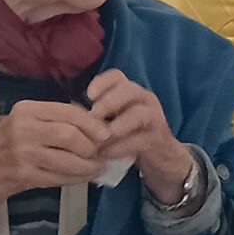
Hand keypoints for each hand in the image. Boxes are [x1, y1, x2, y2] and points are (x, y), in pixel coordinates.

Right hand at [0, 102, 112, 227]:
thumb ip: (56, 118)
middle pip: (71, 136)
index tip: (106, 133)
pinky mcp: (25, 175)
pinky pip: (60, 177)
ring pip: (68, 159)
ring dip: (89, 166)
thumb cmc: (9, 142)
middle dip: (92, 146)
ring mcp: (23, 153)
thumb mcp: (27, 120)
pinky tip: (85, 176)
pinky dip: (77, 178)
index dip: (92, 124)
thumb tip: (95, 122)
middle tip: (101, 153)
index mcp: (27, 110)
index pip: (68, 112)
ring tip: (98, 167)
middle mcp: (24, 129)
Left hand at [86, 70, 193, 199]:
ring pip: (139, 113)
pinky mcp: (157, 139)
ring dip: (117, 125)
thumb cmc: (131, 137)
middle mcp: (144, 100)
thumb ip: (97, 117)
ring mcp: (154, 118)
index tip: (89, 96)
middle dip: (109, 102)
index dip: (102, 82)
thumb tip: (72, 116)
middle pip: (129, 90)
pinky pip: (140, 139)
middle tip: (93, 117)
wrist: (161, 158)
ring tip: (100, 138)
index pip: (117, 76)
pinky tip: (106, 154)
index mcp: (130, 93)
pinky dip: (121, 147)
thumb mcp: (113, 122)